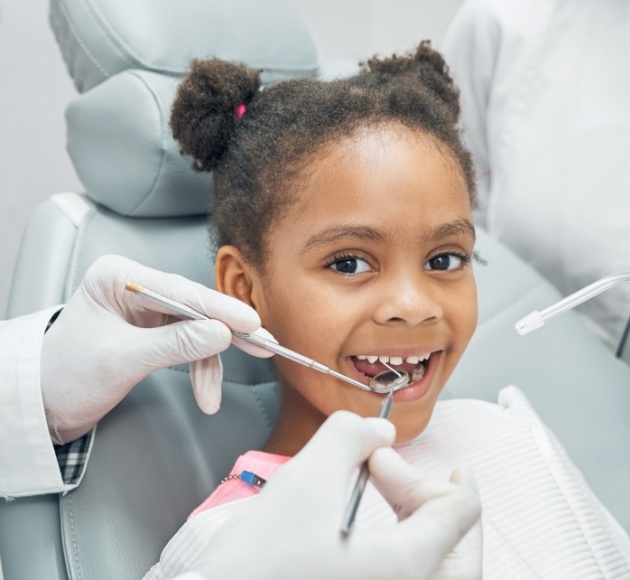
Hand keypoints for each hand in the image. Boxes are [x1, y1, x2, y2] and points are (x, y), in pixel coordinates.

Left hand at [41, 255, 272, 442]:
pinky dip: (200, 369)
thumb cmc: (66, 377)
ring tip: (213, 396)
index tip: (251, 324)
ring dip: (210, 364)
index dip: (219, 309)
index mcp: (118, 277)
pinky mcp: (153, 331)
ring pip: (196, 329)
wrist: (44, 405)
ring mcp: (146, 309)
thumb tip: (222, 334)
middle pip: (194, 307)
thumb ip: (174, 345)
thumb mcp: (121, 360)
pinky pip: (188, 345)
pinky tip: (205, 393)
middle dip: (225, 333)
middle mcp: (135, 286)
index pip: (179, 290)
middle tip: (262, 345)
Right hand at [184, 412, 481, 579]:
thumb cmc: (261, 558)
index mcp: (406, 566)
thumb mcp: (307, 478)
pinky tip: (370, 524)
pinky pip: (408, 573)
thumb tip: (381, 433)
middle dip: (429, 495)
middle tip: (389, 470)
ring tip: (386, 491)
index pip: (460, 512)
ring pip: (438, 563)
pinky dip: (405, 543)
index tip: (387, 459)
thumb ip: (350, 436)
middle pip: (458, 544)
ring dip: (420, 520)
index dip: (429, 470)